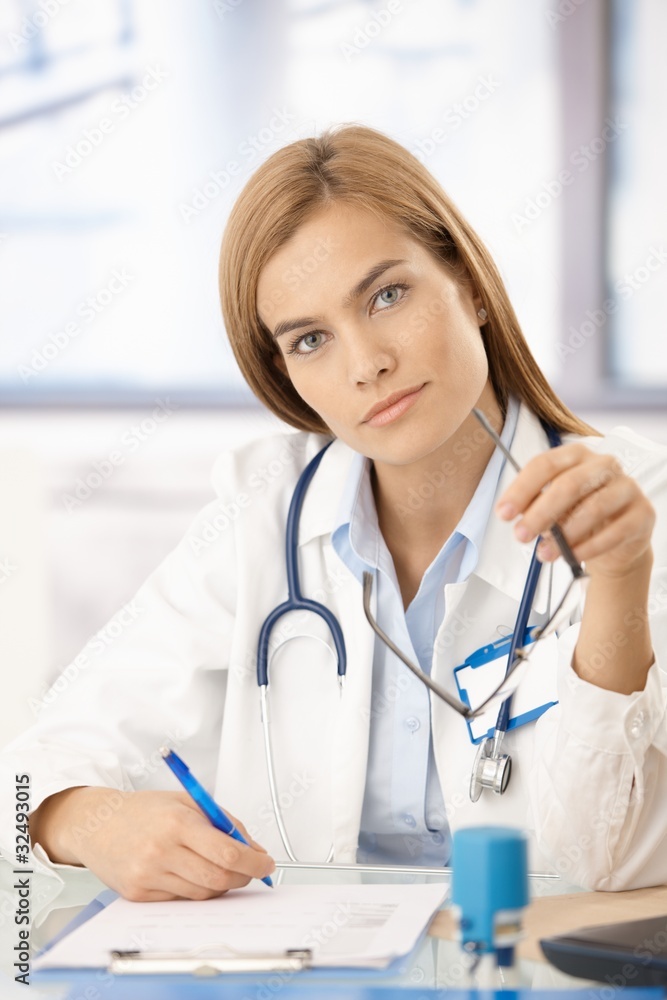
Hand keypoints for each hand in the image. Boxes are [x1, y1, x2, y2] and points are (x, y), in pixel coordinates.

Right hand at [30, 787, 275, 900]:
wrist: (97, 823)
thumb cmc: (145, 810)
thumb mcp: (189, 801)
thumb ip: (224, 822)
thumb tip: (254, 850)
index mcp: (177, 823)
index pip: (227, 853)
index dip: (254, 863)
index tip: (266, 864)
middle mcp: (161, 851)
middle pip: (218, 879)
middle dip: (243, 877)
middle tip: (250, 869)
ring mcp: (148, 876)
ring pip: (203, 894)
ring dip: (221, 885)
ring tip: (219, 867)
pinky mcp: (138, 894)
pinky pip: (181, 900)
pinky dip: (196, 890)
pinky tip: (192, 873)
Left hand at [495, 442, 655, 579]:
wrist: (616, 541)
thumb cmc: (577, 516)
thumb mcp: (553, 508)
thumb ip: (535, 506)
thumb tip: (515, 515)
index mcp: (576, 455)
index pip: (545, 464)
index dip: (522, 489)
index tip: (503, 513)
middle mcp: (604, 465)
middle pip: (569, 484)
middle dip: (540, 512)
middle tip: (520, 535)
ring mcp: (627, 487)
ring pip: (593, 508)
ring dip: (564, 535)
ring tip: (544, 554)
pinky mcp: (642, 513)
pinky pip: (614, 532)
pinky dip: (589, 547)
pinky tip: (572, 557)